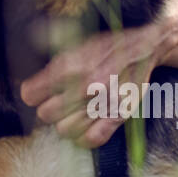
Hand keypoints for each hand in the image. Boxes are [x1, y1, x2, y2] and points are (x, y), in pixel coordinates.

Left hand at [19, 15, 177, 147]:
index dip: (32, 93)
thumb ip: (53, 43)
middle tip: (57, 102)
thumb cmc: (109, 46)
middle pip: (46, 114)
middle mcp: (84, 86)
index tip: (36, 92)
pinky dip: (84, 136)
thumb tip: (32, 37)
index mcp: (69, 65)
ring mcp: (102, 103)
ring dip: (65, 123)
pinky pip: (91, 139)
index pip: (31, 93)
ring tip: (71, 114)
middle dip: (48, 108)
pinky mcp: (119, 115)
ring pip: (64, 130)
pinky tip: (85, 126)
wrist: (146, 48)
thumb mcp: (79, 41)